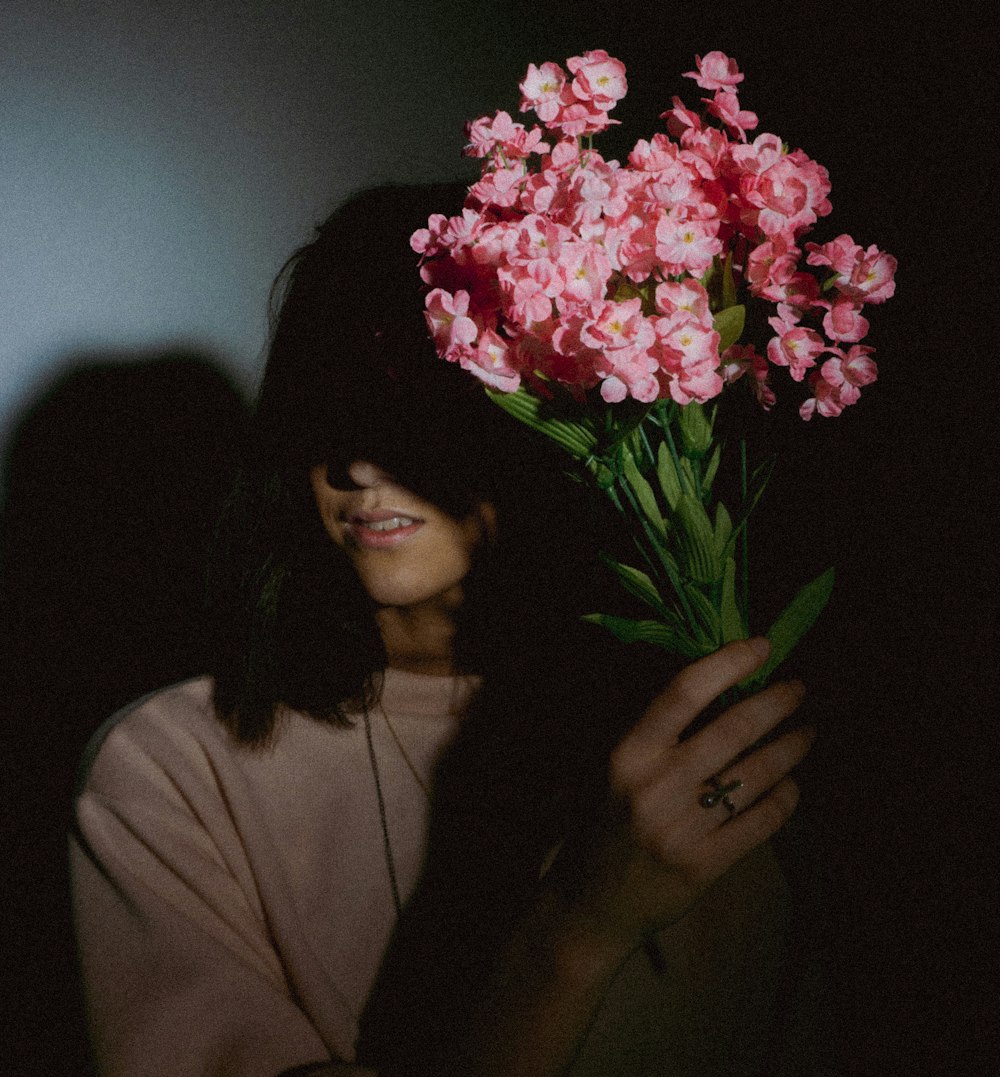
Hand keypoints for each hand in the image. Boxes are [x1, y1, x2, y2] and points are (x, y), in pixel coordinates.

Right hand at [569, 638, 811, 956]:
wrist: (589, 904)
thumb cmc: (601, 822)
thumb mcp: (609, 767)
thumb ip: (652, 731)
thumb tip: (714, 682)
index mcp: (626, 753)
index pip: (683, 692)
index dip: (728, 663)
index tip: (762, 646)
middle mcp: (655, 786)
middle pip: (732, 729)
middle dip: (776, 702)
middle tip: (799, 688)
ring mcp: (682, 829)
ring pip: (756, 774)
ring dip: (791, 747)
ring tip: (808, 731)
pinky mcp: (705, 866)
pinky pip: (761, 822)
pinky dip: (785, 798)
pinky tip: (792, 784)